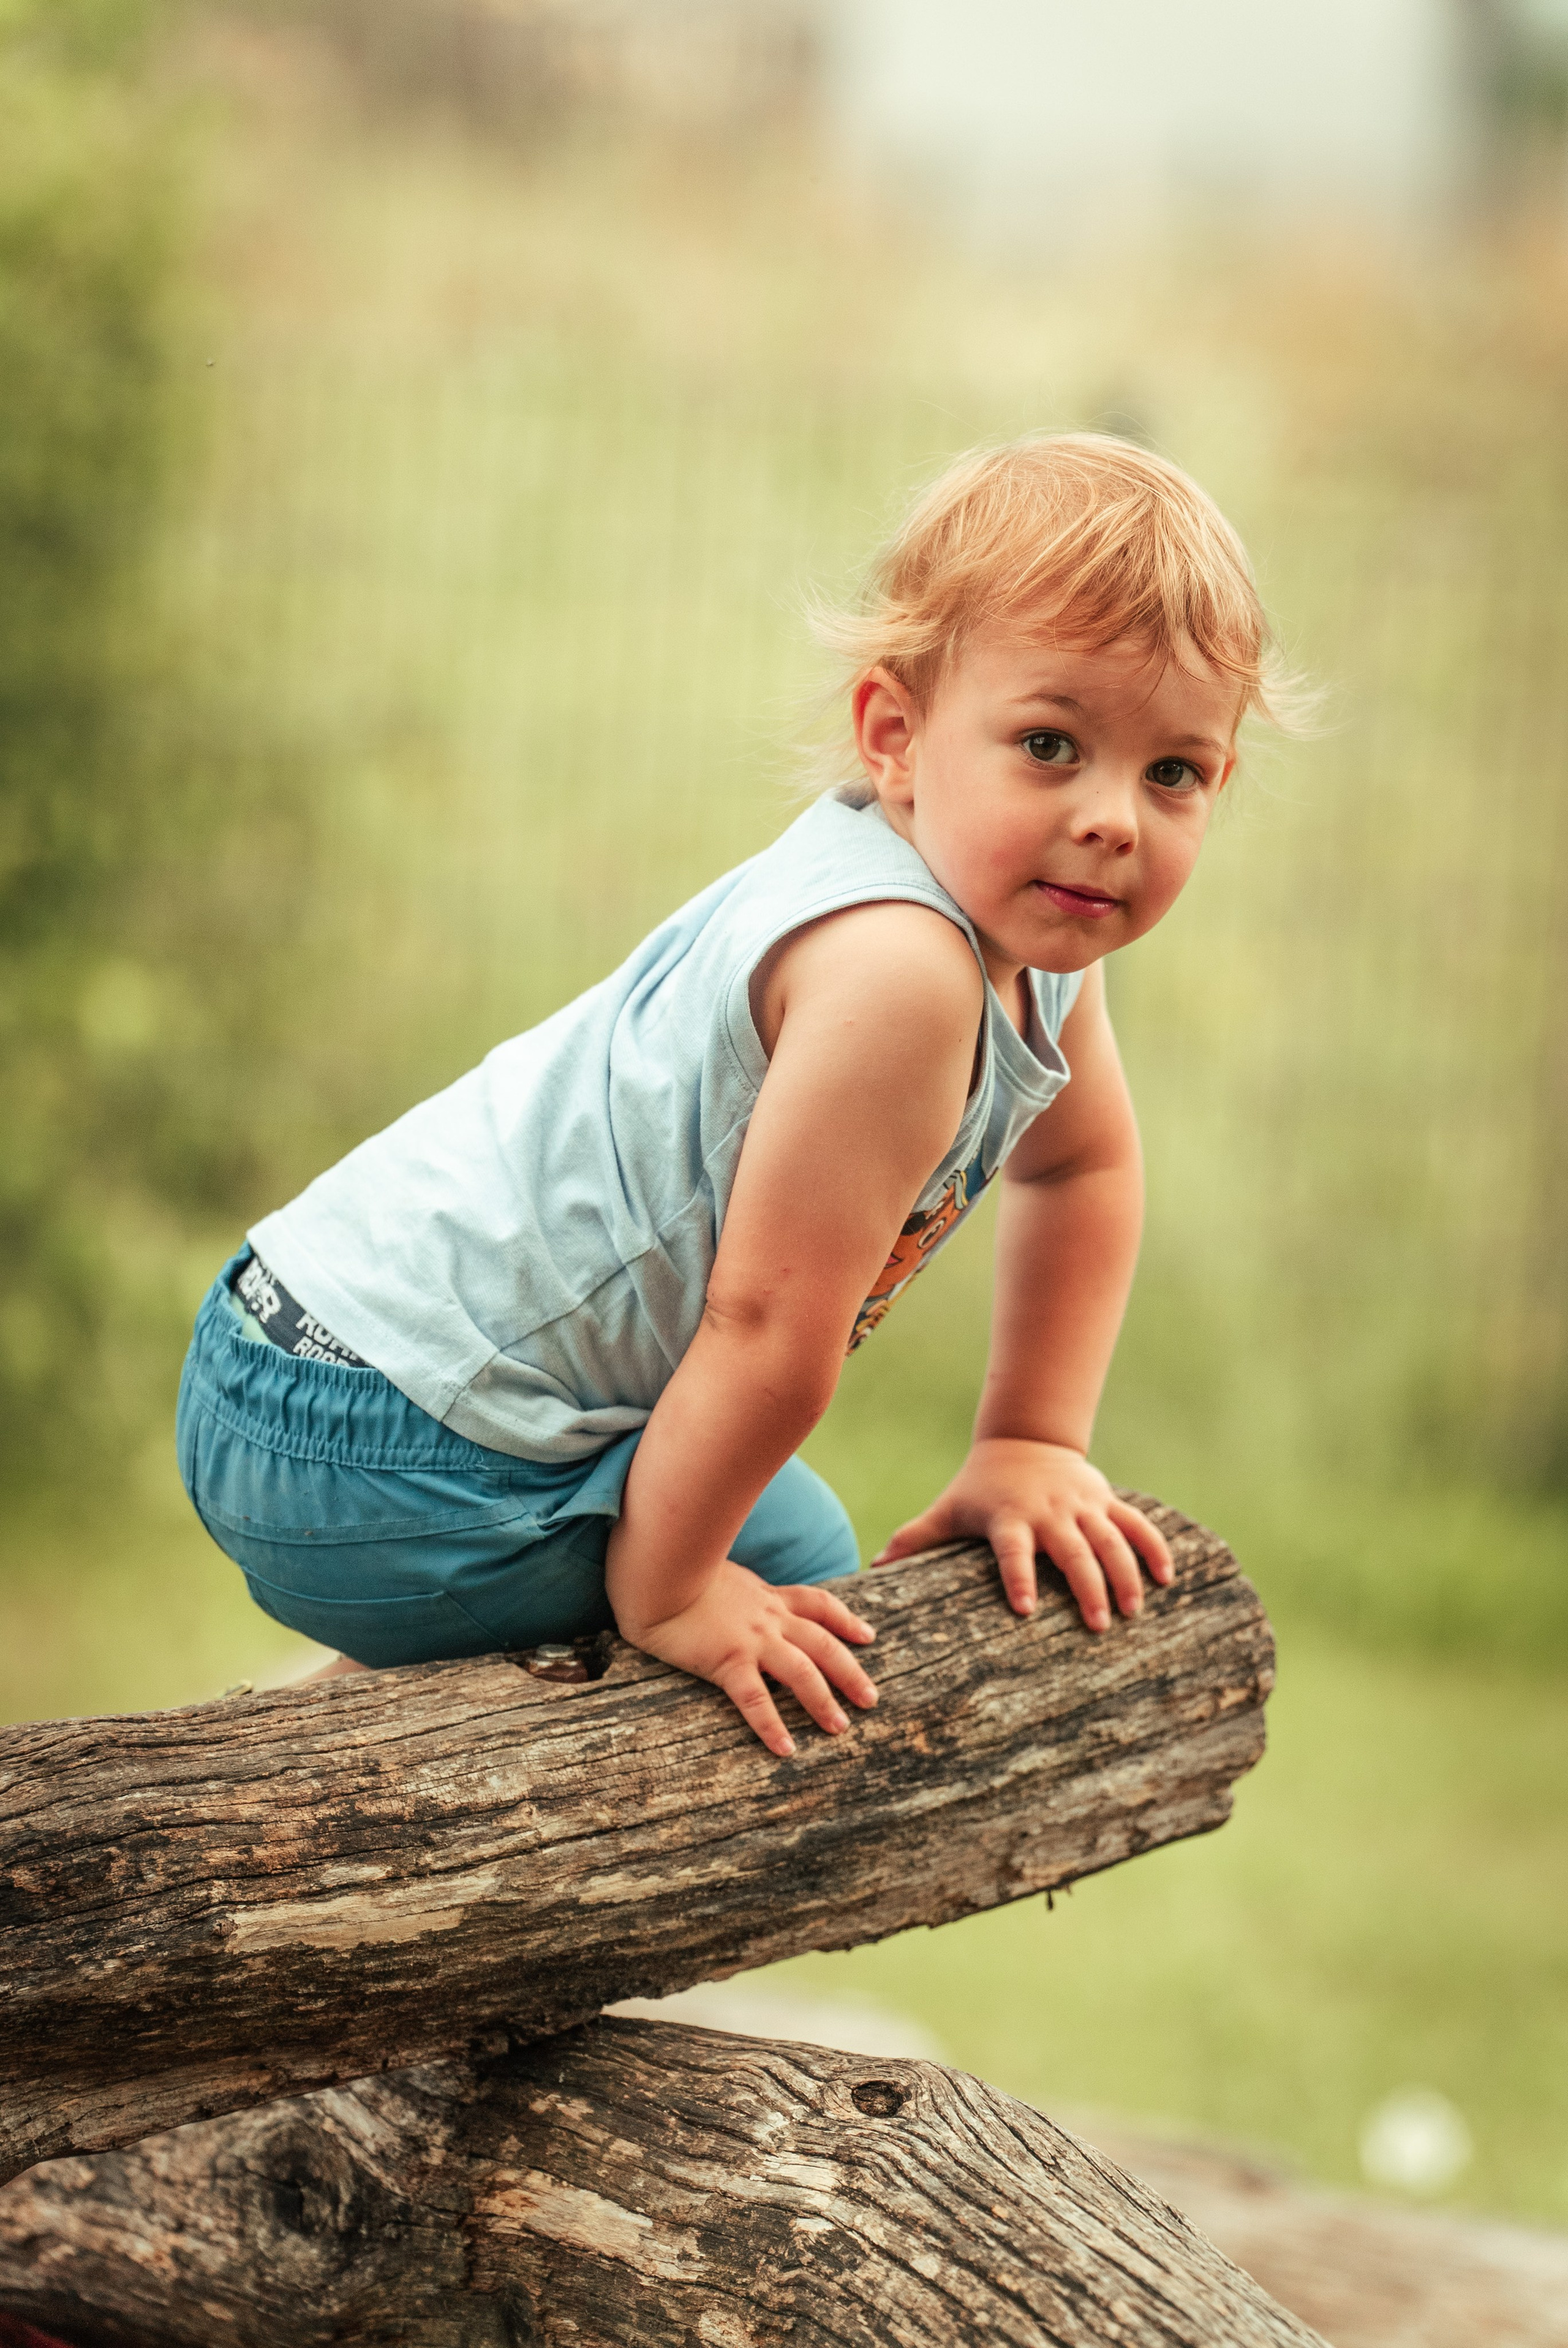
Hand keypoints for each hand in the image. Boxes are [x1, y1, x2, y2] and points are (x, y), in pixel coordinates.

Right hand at [618, 1560, 878, 1757]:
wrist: (656, 1571)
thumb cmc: (679, 1571)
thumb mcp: (722, 1576)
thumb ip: (740, 1590)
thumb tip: (741, 1595)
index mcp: (767, 1596)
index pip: (818, 1604)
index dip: (846, 1620)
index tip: (867, 1636)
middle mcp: (768, 1617)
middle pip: (823, 1643)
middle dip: (850, 1671)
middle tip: (871, 1699)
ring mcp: (751, 1639)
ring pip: (802, 1671)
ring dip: (824, 1700)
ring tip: (840, 1728)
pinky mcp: (727, 1660)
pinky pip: (756, 1699)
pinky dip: (773, 1725)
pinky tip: (785, 1748)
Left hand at [872, 1437, 1172, 1630]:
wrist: (1024, 1440)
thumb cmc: (979, 1487)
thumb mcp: (948, 1509)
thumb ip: (914, 1540)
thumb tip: (872, 1571)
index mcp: (1009, 1519)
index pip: (1012, 1550)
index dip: (1018, 1576)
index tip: (1025, 1609)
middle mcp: (1050, 1512)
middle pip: (1073, 1550)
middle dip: (1086, 1587)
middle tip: (1097, 1627)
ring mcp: (1083, 1505)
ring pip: (1111, 1539)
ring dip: (1125, 1575)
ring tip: (1132, 1611)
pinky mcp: (1106, 1501)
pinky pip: (1137, 1525)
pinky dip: (1154, 1548)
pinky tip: (1167, 1578)